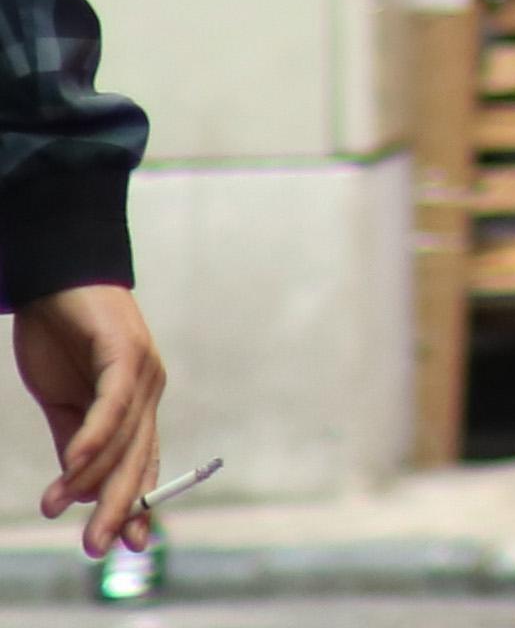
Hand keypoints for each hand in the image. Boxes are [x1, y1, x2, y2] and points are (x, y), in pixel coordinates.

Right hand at [16, 287, 158, 555]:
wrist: (55, 278)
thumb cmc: (60, 339)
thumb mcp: (63, 400)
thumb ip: (75, 441)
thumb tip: (83, 491)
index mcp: (138, 404)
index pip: (143, 462)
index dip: (140, 503)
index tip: (131, 545)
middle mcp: (148, 390)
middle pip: (138, 458)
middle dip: (119, 507)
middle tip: (96, 547)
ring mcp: (141, 371)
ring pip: (122, 437)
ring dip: (88, 476)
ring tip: (56, 508)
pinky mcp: (124, 352)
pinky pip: (113, 403)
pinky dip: (94, 435)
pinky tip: (75, 463)